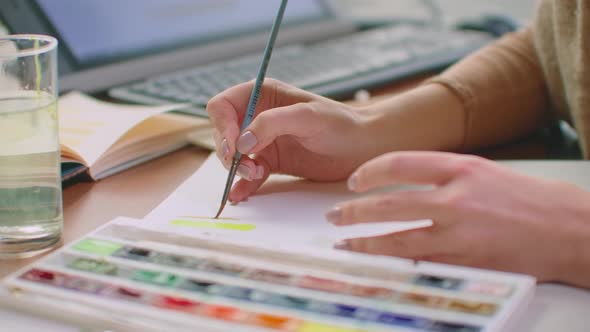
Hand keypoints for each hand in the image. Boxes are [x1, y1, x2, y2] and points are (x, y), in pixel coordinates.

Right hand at [207, 79, 376, 202]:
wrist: (364, 148)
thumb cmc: (341, 124)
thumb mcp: (307, 116)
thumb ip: (272, 123)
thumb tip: (242, 142)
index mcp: (263, 95)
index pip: (223, 106)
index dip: (222, 126)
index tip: (234, 146)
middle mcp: (259, 117)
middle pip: (224, 133)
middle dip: (229, 151)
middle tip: (247, 166)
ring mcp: (264, 141)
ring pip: (233, 156)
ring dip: (237, 168)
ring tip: (256, 175)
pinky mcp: (272, 163)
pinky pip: (248, 174)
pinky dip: (242, 185)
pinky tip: (241, 194)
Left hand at [327, 151, 589, 286]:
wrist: (571, 229)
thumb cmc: (531, 200)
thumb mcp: (485, 172)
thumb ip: (445, 176)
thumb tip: (406, 184)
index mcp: (461, 168)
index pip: (399, 163)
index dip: (369, 172)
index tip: (354, 181)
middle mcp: (456, 197)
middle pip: (389, 203)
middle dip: (354, 211)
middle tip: (335, 216)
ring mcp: (460, 232)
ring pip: (397, 238)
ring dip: (365, 242)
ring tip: (345, 243)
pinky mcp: (466, 261)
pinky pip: (419, 263)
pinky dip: (394, 263)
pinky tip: (378, 263)